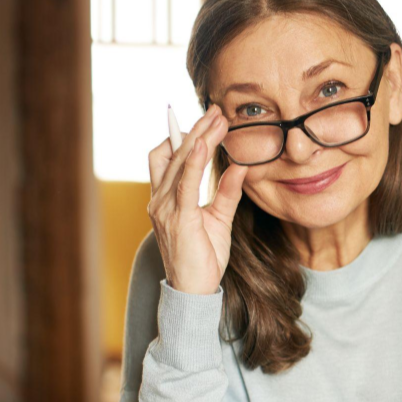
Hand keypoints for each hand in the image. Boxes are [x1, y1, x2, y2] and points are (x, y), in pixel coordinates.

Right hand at [147, 104, 248, 294]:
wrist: (193, 291)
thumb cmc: (203, 257)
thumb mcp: (219, 219)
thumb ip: (227, 192)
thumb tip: (241, 166)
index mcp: (166, 198)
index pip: (169, 156)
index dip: (185, 134)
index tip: (208, 117)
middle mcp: (160, 200)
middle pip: (174, 152)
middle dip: (196, 129)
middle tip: (217, 109)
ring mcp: (165, 208)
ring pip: (178, 162)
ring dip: (198, 138)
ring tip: (217, 120)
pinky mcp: (178, 218)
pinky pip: (185, 184)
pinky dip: (192, 162)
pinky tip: (202, 146)